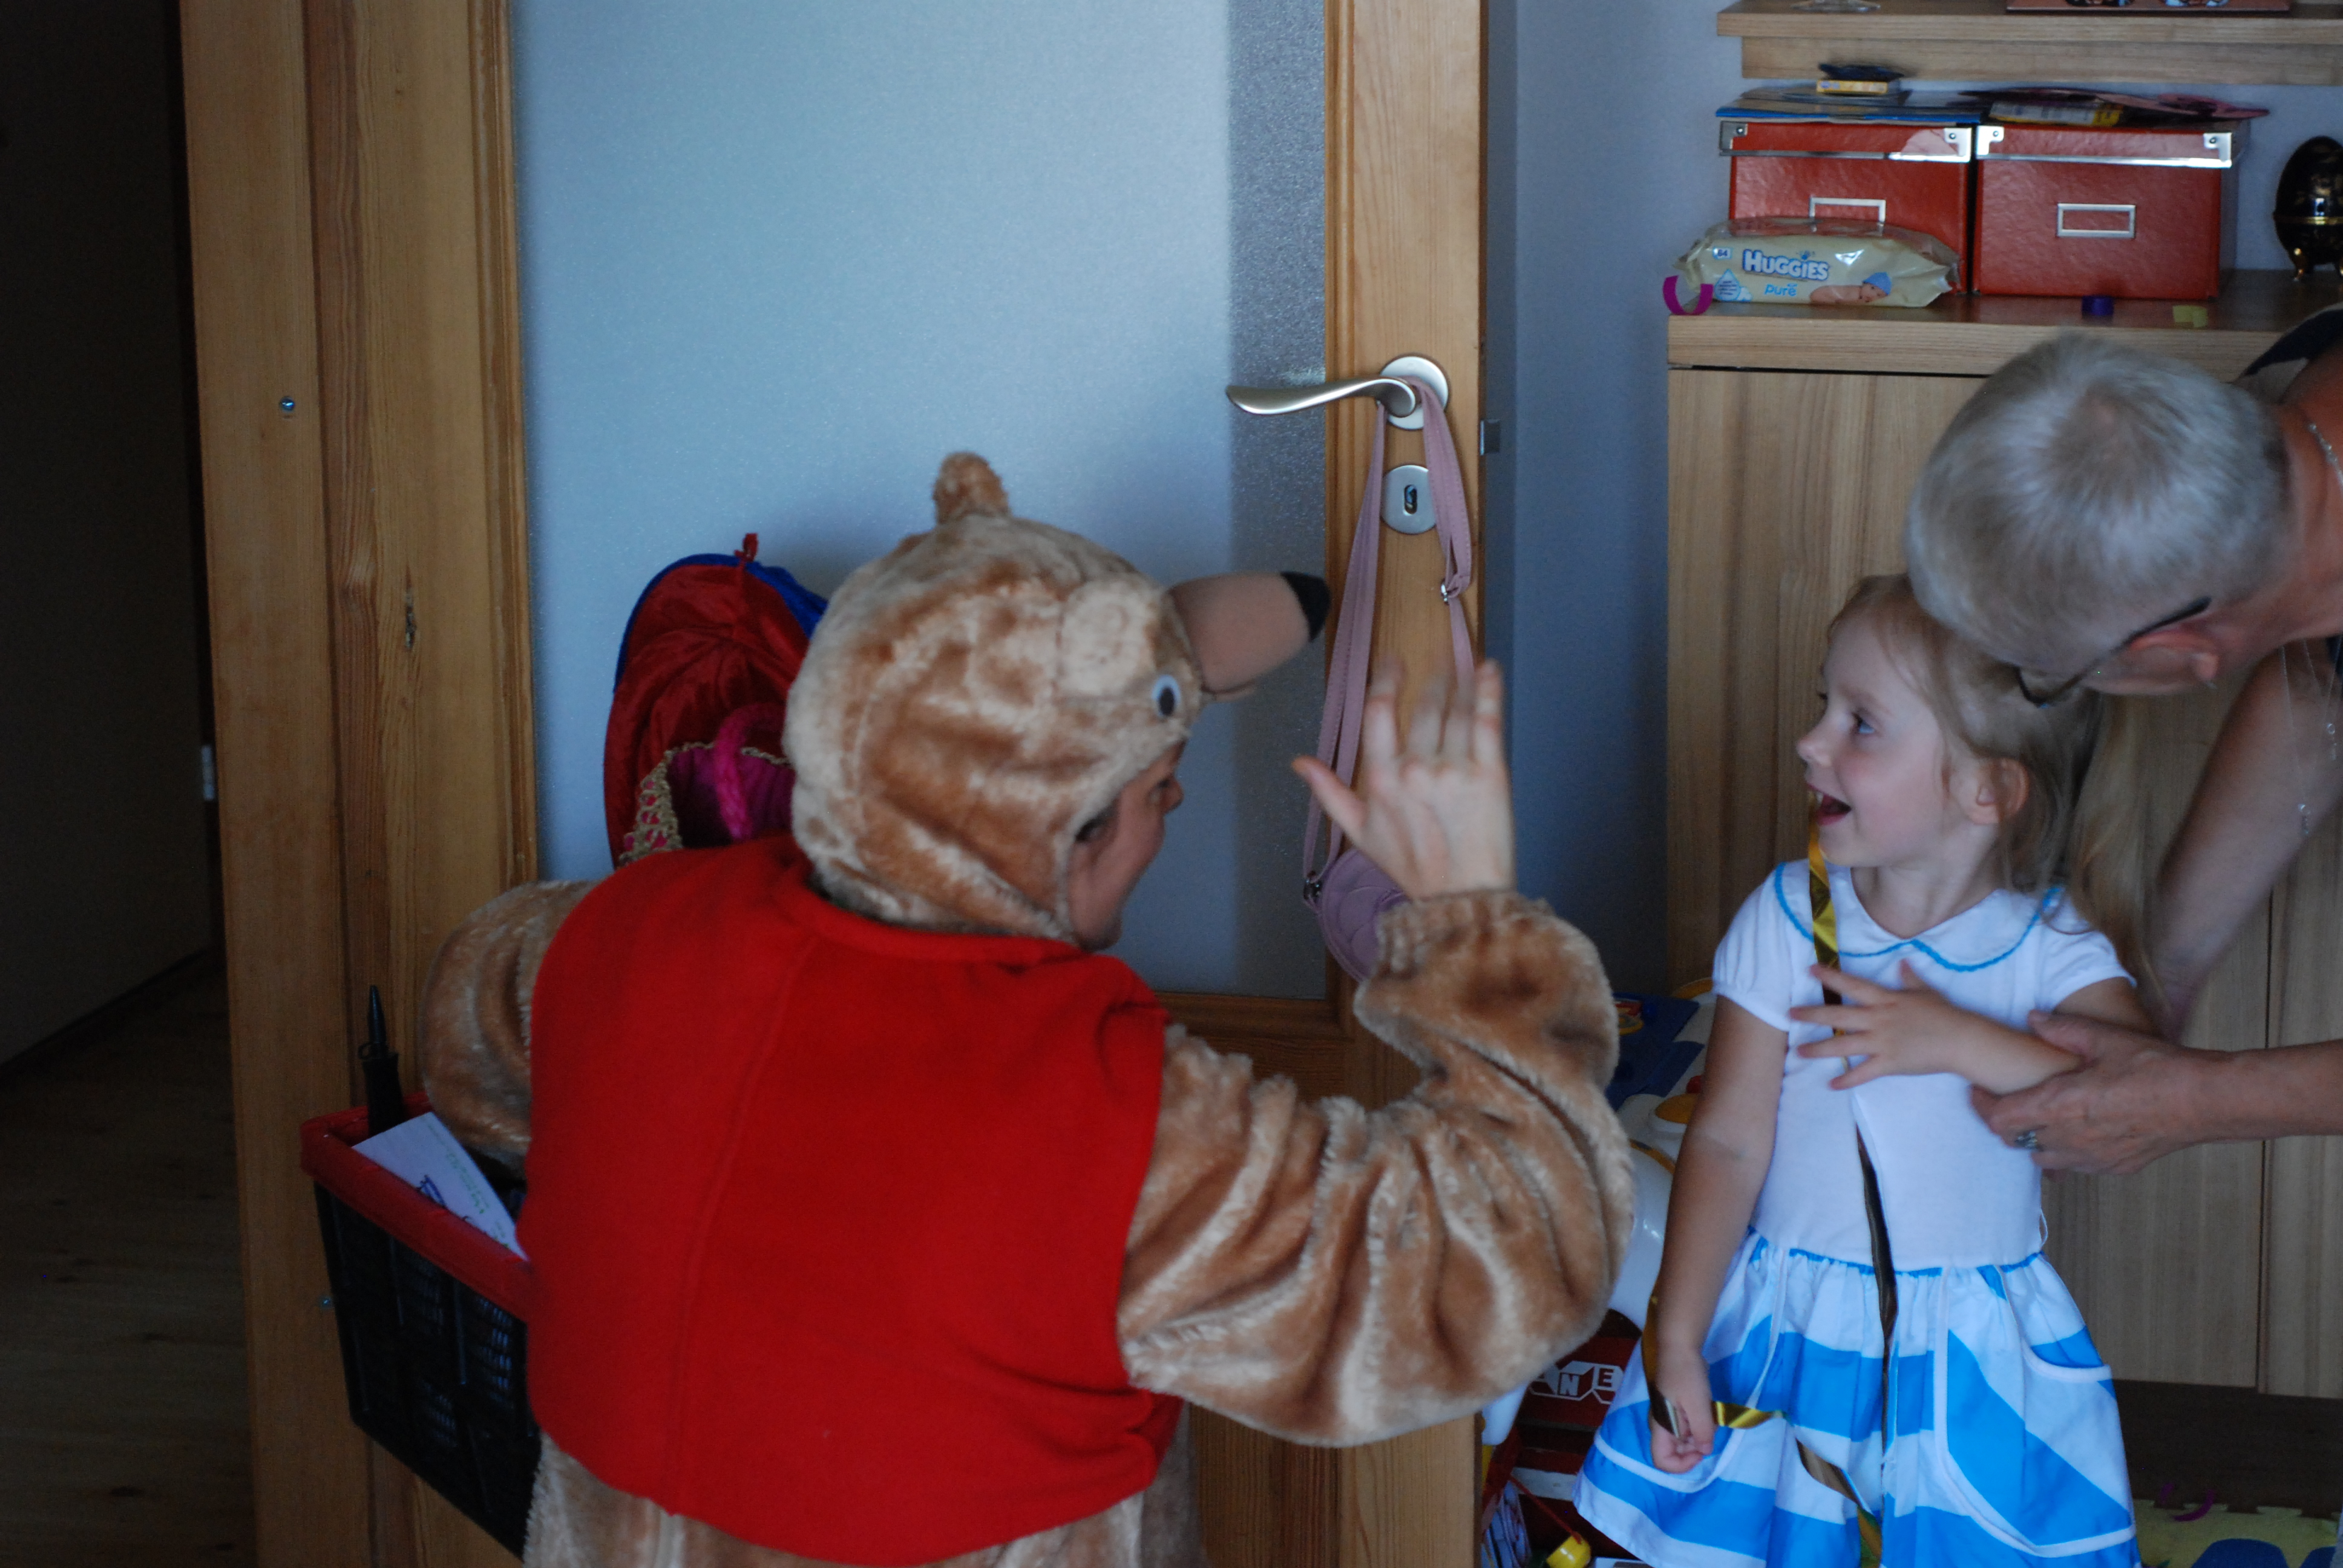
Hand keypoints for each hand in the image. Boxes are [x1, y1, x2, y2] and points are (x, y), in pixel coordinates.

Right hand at [1293, 660, 1514, 899]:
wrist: (1460, 897)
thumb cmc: (1410, 867)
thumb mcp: (1359, 832)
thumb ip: (1329, 792)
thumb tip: (1299, 763)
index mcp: (1380, 778)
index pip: (1378, 711)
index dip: (1386, 679)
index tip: (1394, 662)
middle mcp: (1415, 768)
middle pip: (1424, 706)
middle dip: (1433, 681)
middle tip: (1439, 669)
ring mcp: (1454, 769)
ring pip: (1456, 709)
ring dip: (1461, 682)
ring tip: (1464, 667)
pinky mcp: (1490, 774)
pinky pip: (1488, 720)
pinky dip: (1489, 689)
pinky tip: (1488, 669)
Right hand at [1645, 1340, 1714, 1473]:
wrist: (1680, 1347)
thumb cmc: (1686, 1376)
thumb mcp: (1698, 1406)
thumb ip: (1702, 1432)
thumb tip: (1705, 1451)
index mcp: (1661, 1427)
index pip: (1661, 1461)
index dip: (1681, 1465)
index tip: (1699, 1452)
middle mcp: (1662, 1425)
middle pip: (1675, 1451)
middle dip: (1695, 1448)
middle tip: (1709, 1431)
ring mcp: (1669, 1416)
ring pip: (1684, 1440)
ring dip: (1700, 1435)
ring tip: (1710, 1417)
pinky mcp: (1677, 1408)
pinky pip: (1688, 1426)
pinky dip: (1700, 1424)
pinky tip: (1707, 1410)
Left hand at [1788, 962, 1998, 1087]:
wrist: (1961, 1040)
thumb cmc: (1944, 1015)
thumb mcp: (1926, 992)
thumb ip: (1910, 979)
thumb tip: (1902, 963)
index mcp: (1886, 1000)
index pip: (1852, 985)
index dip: (1830, 977)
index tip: (1810, 970)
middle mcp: (1879, 1019)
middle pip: (1839, 1016)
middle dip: (1812, 1014)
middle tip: (1790, 1013)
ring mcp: (1882, 1042)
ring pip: (1843, 1045)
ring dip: (1819, 1049)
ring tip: (1798, 1051)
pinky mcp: (1890, 1063)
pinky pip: (1863, 1073)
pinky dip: (1847, 1079)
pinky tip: (1831, 1084)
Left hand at [1969, 1014, 2209, 1174]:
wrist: (2205, 1101)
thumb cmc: (2156, 1067)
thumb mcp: (2104, 1039)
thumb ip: (2062, 1029)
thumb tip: (2032, 1017)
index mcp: (2060, 1106)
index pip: (2000, 1119)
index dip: (1982, 1106)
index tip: (1977, 1091)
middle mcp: (2070, 1140)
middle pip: (2016, 1142)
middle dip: (2005, 1123)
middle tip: (2006, 1101)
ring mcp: (2093, 1159)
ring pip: (2043, 1159)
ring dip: (2035, 1141)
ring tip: (2040, 1117)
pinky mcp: (2115, 1168)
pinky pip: (2076, 1167)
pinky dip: (2066, 1152)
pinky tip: (2076, 1132)